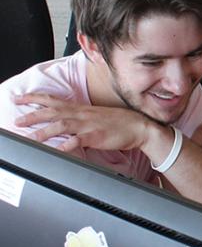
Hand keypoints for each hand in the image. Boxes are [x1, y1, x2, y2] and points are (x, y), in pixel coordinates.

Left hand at [13, 93, 150, 151]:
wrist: (139, 127)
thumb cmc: (119, 122)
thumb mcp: (95, 115)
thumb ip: (79, 117)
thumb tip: (64, 121)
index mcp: (81, 109)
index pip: (53, 100)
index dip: (34, 98)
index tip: (19, 98)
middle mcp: (82, 115)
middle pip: (53, 112)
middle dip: (33, 115)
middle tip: (17, 119)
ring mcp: (89, 125)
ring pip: (62, 125)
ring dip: (45, 131)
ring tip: (30, 138)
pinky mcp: (97, 137)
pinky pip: (79, 141)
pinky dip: (68, 145)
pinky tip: (58, 149)